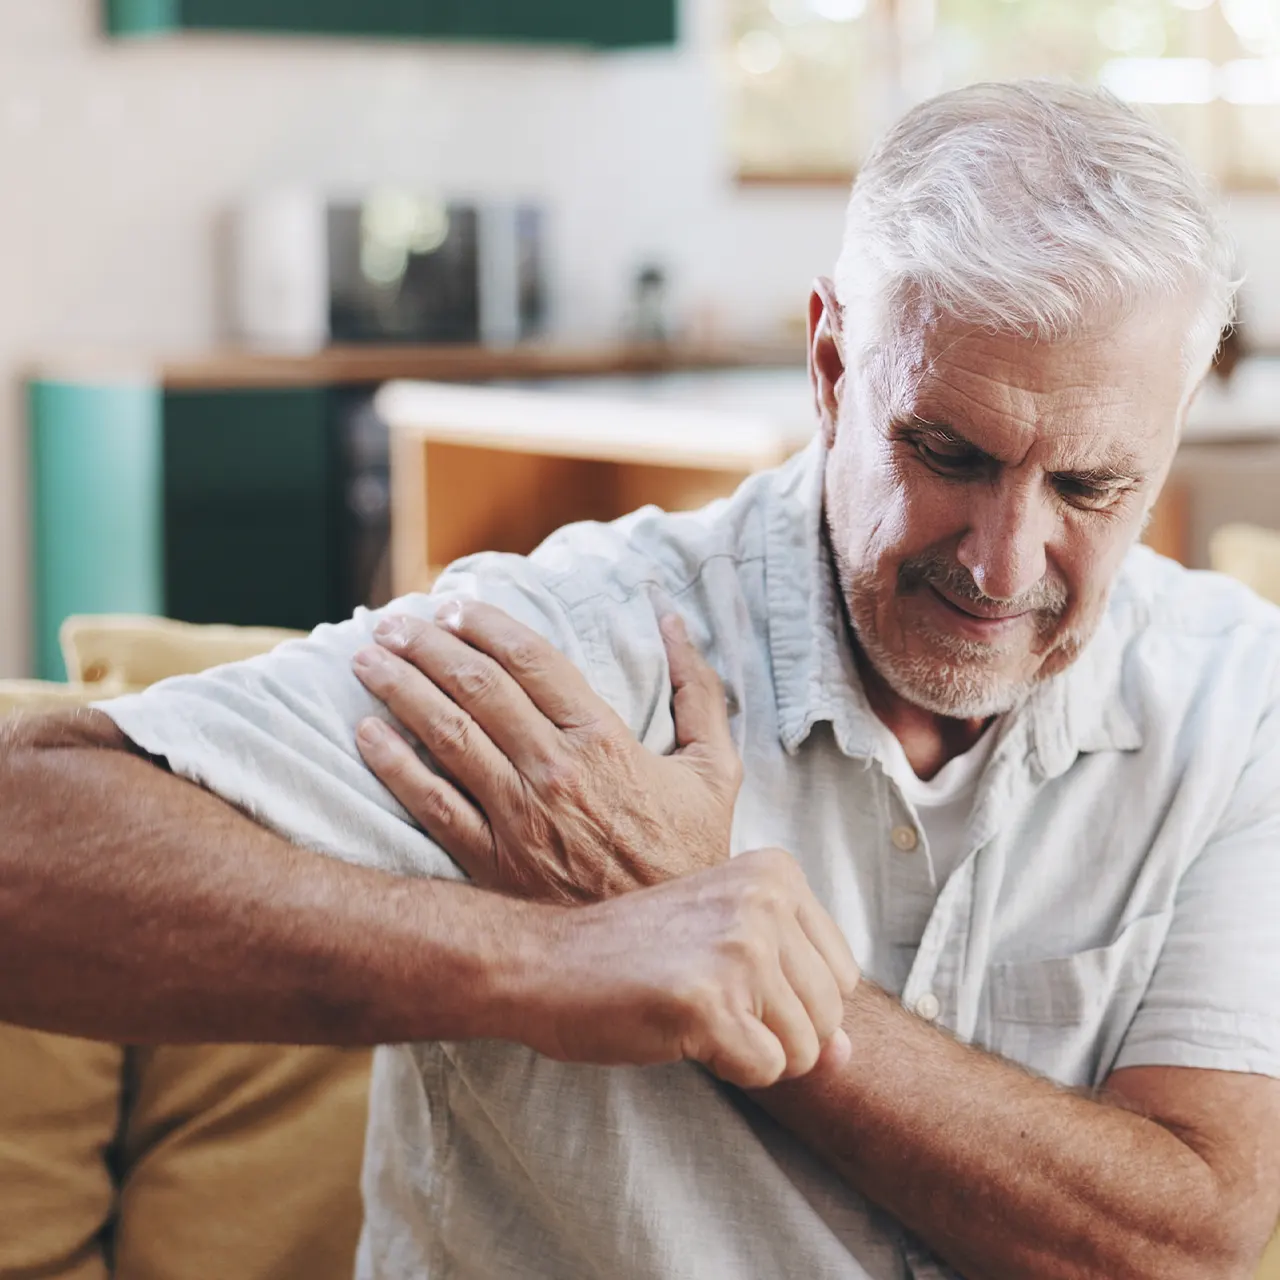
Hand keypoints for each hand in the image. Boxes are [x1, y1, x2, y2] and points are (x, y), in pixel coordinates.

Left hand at [352, 601, 741, 902]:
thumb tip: (675, 620)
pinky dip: (394, 766)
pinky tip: (366, 733)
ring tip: (366, 659)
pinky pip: (431, 806)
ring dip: (401, 689)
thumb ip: (698, 692)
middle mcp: (553, 771)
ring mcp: (518, 818)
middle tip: (393, 621)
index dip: (486, 624)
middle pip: (477, 687)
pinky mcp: (491, 864)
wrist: (666, 951)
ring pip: (447, 736)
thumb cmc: (688, 856)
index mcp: (603, 740)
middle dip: (428, 645)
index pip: (531, 661)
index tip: (454, 605)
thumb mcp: (715, 770)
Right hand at [504, 848, 857, 1087]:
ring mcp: (740, 947)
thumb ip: (795, 991)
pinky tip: (680, 1030)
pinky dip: (728, 1070)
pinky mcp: (711, 1000)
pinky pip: (765, 1071)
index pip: (843, 974)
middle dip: (778, 1034)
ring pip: (804, 1049)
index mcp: (775, 872)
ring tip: (692, 1010)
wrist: (544, 961)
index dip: (792, 1002)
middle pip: (830, 1014)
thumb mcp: (724, 947)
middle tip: (707, 1000)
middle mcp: (765, 899)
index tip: (728, 979)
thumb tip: (850, 1055)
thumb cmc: (631, 954)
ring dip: (751, 1051)